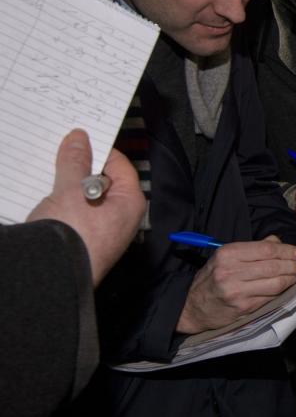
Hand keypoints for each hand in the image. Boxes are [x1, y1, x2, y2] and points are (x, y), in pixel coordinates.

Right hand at [27, 129, 144, 285]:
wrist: (52, 278)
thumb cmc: (73, 234)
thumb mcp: (71, 190)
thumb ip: (75, 163)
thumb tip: (80, 139)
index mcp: (130, 202)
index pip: (120, 165)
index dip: (100, 150)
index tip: (80, 138)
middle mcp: (122, 218)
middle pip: (101, 181)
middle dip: (80, 168)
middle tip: (59, 153)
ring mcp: (103, 232)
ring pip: (84, 199)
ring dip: (66, 187)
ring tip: (46, 174)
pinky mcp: (84, 243)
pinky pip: (74, 215)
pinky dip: (60, 205)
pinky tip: (43, 199)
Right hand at [177, 235, 295, 333]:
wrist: (192, 306)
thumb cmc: (213, 278)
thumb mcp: (227, 256)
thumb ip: (253, 248)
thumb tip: (279, 242)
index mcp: (228, 254)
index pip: (267, 249)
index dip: (288, 250)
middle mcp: (232, 271)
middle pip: (274, 266)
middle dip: (294, 264)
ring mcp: (237, 291)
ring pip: (276, 283)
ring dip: (291, 278)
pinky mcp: (243, 307)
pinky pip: (270, 297)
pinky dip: (282, 291)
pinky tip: (285, 287)